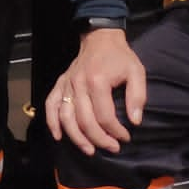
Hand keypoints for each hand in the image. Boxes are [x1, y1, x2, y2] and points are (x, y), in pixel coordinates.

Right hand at [44, 28, 144, 155]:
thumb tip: (135, 121)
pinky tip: (58, 136)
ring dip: (77, 138)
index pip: (104, 116)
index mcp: (97, 81)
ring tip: (90, 150)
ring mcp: (67, 84)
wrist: (100, 38)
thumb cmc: (119, 57)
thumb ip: (138, 96)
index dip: (116, 131)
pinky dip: (52, 122)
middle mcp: (78, 84)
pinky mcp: (60, 84)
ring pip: (66, 118)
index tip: (125, 137)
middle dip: (99, 139)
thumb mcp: (136, 72)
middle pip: (85, 121)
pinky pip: (51, 105)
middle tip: (112, 148)